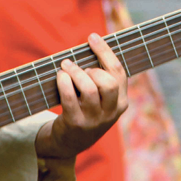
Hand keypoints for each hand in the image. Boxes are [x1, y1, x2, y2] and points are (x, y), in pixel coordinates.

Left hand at [36, 34, 128, 158]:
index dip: (105, 52)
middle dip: (93, 68)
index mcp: (121, 103)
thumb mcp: (101, 100)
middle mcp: (111, 112)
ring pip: (90, 89)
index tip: (92, 37)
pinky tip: (60, 76)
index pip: (119, 73)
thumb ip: (101, 78)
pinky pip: (70, 98)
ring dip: (76, 73)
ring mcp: (94, 120)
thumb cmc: (84, 111)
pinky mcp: (76, 123)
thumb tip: (91, 43)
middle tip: (79, 66)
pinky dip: (64, 82)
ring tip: (65, 67)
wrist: (69, 143)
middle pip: (109, 83)